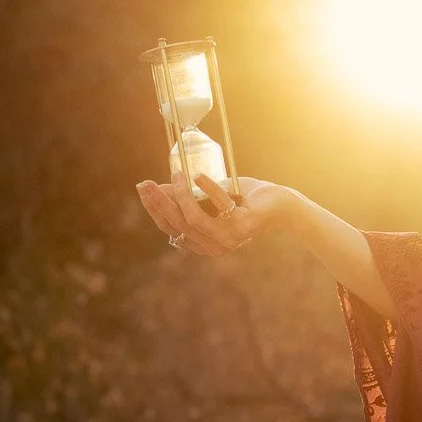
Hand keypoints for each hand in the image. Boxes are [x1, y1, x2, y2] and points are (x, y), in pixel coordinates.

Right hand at [134, 173, 289, 257]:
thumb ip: (187, 197)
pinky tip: (199, 177)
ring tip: (178, 175)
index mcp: (201, 243)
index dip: (154, 208)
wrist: (278, 202)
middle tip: (148, 182)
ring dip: (181, 195)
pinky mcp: (242, 227)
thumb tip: (157, 187)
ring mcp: (228, 240)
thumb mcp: (208, 197)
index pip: (170, 228)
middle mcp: (212, 247)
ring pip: (194, 219)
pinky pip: (218, 207)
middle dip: (159, 202)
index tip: (143, 187)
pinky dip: (207, 189)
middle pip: (178, 224)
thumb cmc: (242, 199)